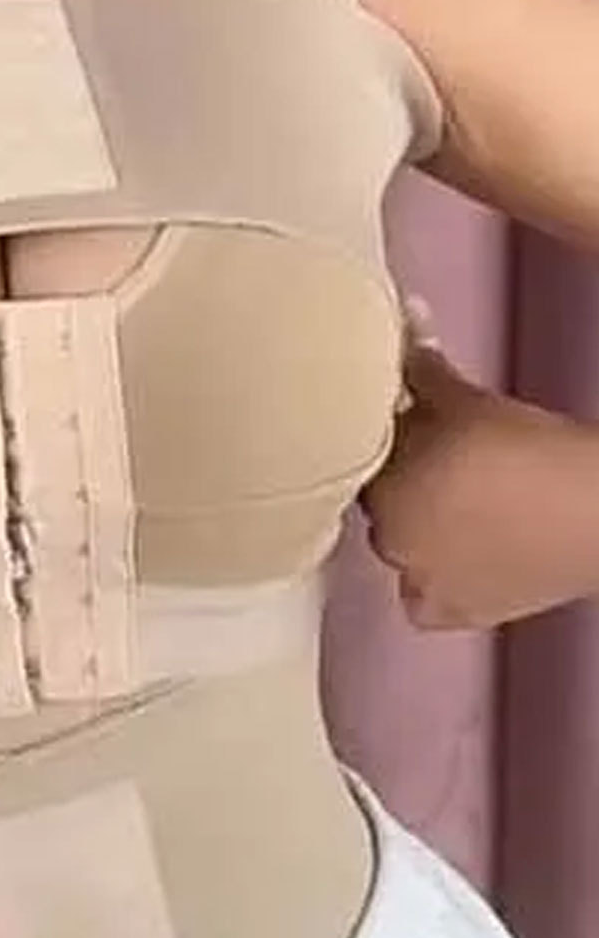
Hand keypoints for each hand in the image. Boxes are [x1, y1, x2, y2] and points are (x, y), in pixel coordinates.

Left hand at [361, 304, 598, 628]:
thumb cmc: (532, 451)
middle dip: (406, 486)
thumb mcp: (468, 402)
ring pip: (402, 551)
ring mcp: (416, 583)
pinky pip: (424, 598)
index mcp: (381, 483)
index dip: (391, 445)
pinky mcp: (451, 613)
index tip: (418, 437)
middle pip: (382, 507)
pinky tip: (465, 557)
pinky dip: (438, 580)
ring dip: (422, 532)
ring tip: (468, 511)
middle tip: (449, 473)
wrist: (595, 514)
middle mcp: (386, 538)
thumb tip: (404, 324)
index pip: (361, 460)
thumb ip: (422, 370)